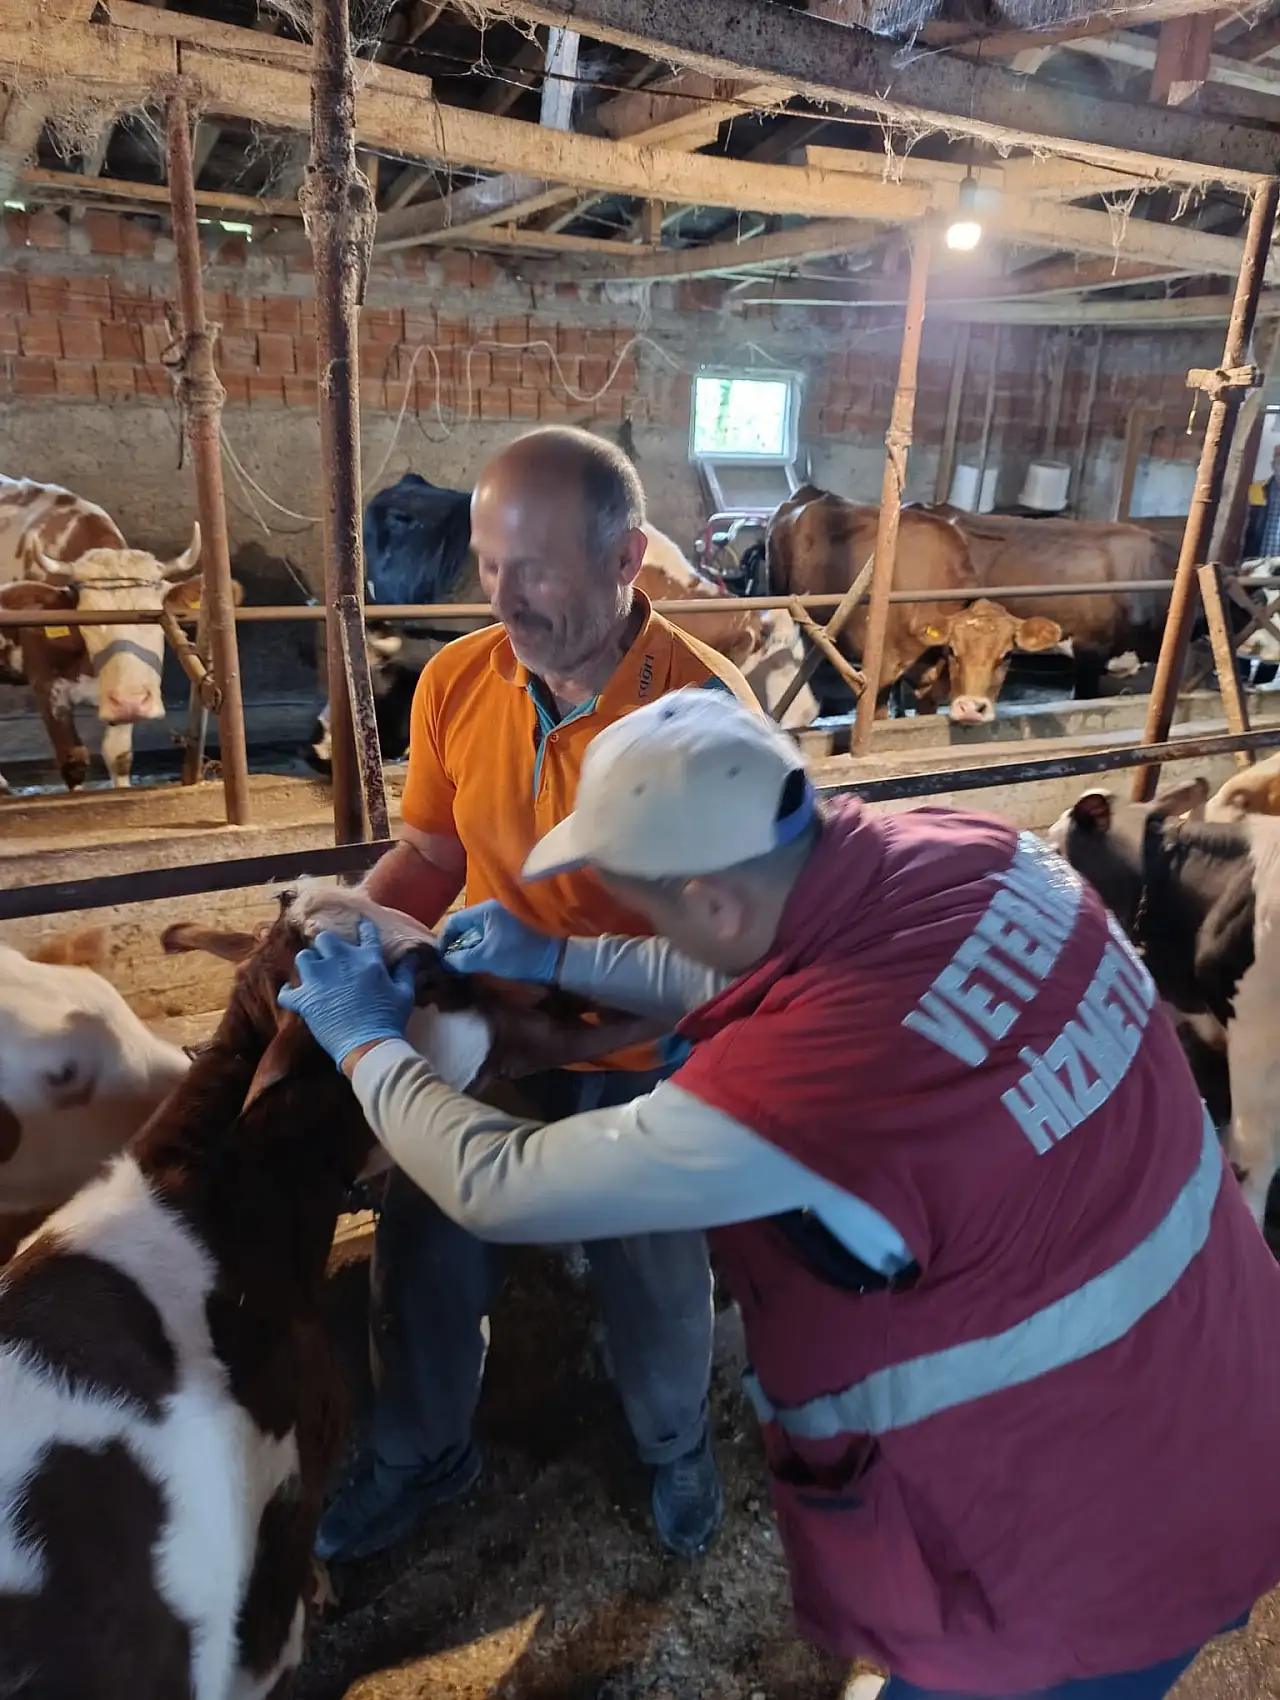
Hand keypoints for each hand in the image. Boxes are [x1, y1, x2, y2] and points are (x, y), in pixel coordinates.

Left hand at [279, 918, 415, 1067]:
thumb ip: (406, 971)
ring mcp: (319, 979)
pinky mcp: (305, 1000)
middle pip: (325, 939)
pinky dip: (289, 994)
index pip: (366, 934)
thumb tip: (412, 956)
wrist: (369, 1044)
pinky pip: (287, 992)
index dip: (363, 928)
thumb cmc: (390, 1018)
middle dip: (326, 945)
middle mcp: (340, 962)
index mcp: (367, 959)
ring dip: (308, 964)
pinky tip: (294, 995)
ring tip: (313, 973)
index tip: (361, 926)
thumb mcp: (405, 993)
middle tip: (330, 955)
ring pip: (303, 958)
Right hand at [437, 900, 563, 983]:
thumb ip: (461, 959)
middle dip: (455, 947)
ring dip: (466, 952)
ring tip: (460, 968)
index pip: (454, 921)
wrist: (553, 961)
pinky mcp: (507, 934)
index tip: (440, 959)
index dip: (444, 940)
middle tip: (449, 966)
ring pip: (474, 936)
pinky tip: (474, 966)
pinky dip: (478, 952)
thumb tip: (446, 962)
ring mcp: (501, 922)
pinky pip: (485, 940)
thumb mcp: (486, 958)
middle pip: (463, 928)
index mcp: (486, 911)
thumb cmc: (519, 955)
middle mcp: (492, 912)